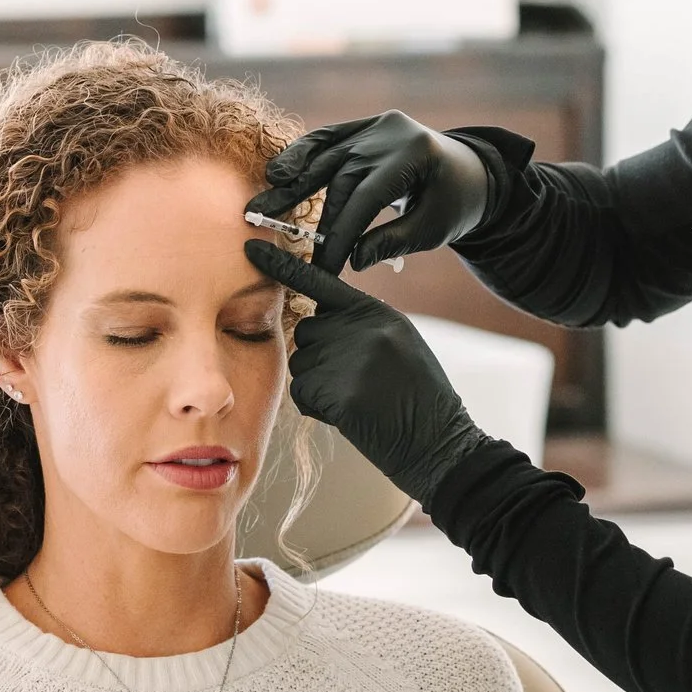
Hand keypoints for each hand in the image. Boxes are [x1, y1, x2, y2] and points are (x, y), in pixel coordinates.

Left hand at [244, 240, 493, 503]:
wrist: (439, 443)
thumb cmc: (419, 399)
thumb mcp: (401, 344)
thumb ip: (362, 326)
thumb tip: (319, 322)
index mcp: (378, 313)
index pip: (321, 282)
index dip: (283, 267)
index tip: (251, 248)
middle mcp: (361, 328)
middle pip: (308, 331)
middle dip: (320, 357)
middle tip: (356, 382)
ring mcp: (348, 359)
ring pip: (301, 364)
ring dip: (318, 385)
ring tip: (359, 399)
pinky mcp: (337, 392)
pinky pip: (301, 393)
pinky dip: (318, 408)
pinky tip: (350, 416)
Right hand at [246, 111, 495, 271]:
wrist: (471, 171)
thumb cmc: (454, 204)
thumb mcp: (433, 229)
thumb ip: (392, 241)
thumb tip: (352, 261)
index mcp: (415, 153)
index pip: (366, 198)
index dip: (339, 233)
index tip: (323, 267)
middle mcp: (391, 132)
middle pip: (342, 177)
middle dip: (311, 214)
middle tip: (277, 240)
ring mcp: (376, 125)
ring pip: (326, 153)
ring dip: (291, 179)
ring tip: (261, 205)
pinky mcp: (365, 126)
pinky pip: (328, 138)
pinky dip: (302, 155)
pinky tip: (277, 173)